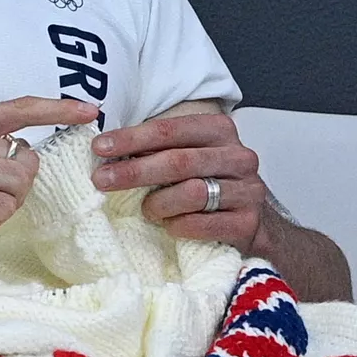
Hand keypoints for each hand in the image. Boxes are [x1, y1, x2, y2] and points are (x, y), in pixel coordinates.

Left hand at [91, 111, 264, 250]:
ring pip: (191, 192)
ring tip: (148, 211)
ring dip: (159, 204)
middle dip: (135, 170)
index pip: (170, 129)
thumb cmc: (211, 185)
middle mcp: (238, 156)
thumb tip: (107, 150)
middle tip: (102, 180)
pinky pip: (203, 223)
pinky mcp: (248, 222)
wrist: (256, 224)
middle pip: (178, 160)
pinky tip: (170, 226)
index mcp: (219, 131)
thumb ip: (158, 150)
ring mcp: (247, 190)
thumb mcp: (189, 158)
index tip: (99, 148)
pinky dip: (179, 226)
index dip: (132, 138)